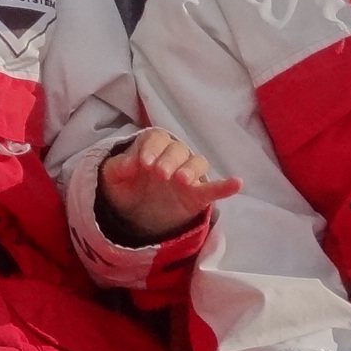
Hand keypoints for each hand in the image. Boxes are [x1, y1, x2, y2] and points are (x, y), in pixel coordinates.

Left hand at [98, 128, 241, 241]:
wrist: (133, 210)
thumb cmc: (125, 185)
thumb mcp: (113, 177)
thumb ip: (117, 168)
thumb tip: (128, 163)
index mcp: (153, 146)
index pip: (157, 139)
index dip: (151, 148)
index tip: (144, 163)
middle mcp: (174, 156)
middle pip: (178, 149)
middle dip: (169, 159)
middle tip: (160, 174)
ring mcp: (187, 175)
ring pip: (197, 163)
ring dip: (191, 169)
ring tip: (181, 180)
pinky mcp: (197, 195)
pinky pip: (213, 188)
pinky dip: (225, 185)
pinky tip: (237, 183)